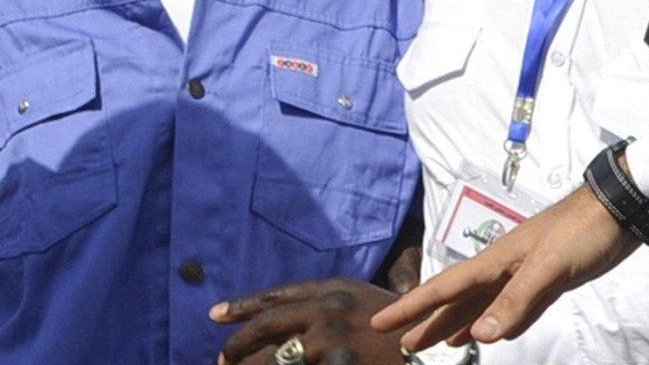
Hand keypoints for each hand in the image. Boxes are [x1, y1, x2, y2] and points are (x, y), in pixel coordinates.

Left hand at [213, 278, 405, 364]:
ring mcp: (330, 341)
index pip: (276, 297)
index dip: (243, 306)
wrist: (433, 349)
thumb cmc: (403, 326)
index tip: (216, 315)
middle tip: (221, 360)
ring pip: (274, 358)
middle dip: (237, 345)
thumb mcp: (369, 300)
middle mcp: (327, 310)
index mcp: (334, 290)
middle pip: (266, 326)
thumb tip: (300, 313)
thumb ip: (335, 302)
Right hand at [372, 186, 637, 349]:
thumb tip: (481, 335)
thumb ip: (516, 301)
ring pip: (480, 305)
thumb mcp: (549, 267)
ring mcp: (523, 274)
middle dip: (429, 321)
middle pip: (457, 300)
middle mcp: (503, 268)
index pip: (444, 287)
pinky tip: (484, 333)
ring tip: (435, 343)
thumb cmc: (581, 232)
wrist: (619, 211)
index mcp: (497, 261)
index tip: (381, 324)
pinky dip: (492, 322)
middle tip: (404, 344)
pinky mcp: (546, 281)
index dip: (412, 307)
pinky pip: (508, 309)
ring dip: (457, 323)